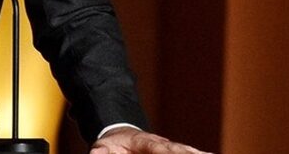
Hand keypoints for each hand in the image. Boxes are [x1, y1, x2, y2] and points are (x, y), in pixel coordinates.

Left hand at [90, 128, 210, 153]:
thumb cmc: (112, 145)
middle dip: (190, 153)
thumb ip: (102, 151)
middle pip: (179, 149)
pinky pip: (188, 153)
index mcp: (143, 141)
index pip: (157, 147)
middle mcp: (161, 143)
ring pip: (187, 151)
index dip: (169, 151)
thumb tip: (98, 152)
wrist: (120, 136)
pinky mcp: (174, 153)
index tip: (177, 152)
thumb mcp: (102, 146)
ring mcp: (170, 148)